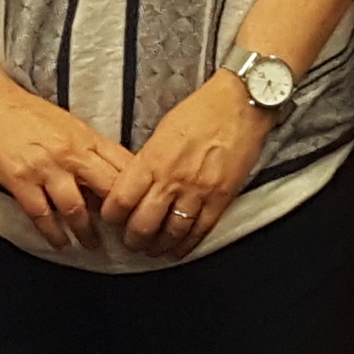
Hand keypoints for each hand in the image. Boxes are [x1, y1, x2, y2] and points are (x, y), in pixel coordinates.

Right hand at [0, 53, 138, 254]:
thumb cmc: (25, 112)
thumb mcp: (67, 124)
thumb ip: (88, 150)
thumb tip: (107, 176)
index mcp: (85, 137)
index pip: (123, 166)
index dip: (137, 190)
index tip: (142, 209)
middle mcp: (70, 153)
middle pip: (107, 189)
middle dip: (119, 216)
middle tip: (125, 234)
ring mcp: (45, 168)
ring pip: (77, 209)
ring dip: (86, 232)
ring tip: (91, 245)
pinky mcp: (20, 181)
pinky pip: (42, 215)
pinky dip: (53, 234)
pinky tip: (60, 243)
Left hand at [100, 73, 274, 262]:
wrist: (242, 104)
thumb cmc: (202, 110)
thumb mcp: (161, 131)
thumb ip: (147, 161)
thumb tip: (135, 183)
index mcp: (153, 159)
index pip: (121, 201)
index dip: (111, 216)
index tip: (112, 218)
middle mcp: (173, 179)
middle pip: (143, 225)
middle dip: (132, 239)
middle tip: (130, 240)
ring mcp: (198, 191)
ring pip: (171, 233)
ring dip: (158, 246)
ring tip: (152, 248)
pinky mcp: (221, 199)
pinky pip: (200, 231)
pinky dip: (187, 245)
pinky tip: (178, 249)